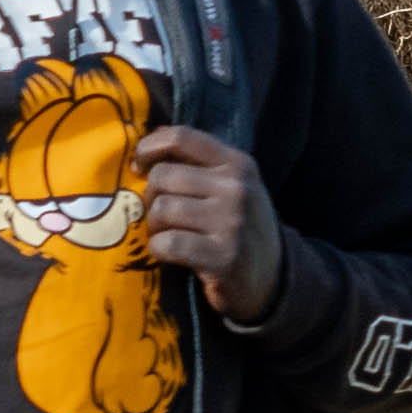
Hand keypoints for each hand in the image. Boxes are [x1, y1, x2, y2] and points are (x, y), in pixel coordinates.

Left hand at [134, 131, 283, 323]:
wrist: (272, 277)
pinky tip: (172, 254)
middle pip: (162, 176)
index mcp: (238, 164)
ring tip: (168, 235)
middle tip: (161, 215)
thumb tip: (153, 135)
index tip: (139, 167)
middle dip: (151, 197)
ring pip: (161, 209)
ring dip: (154, 227)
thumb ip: (197, 161)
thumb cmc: (239, 226)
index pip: (181, 137)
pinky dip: (159, 250)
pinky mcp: (222, 257)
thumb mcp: (231, 186)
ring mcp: (231, 222)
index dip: (149, 148)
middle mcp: (237, 188)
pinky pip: (166, 244)